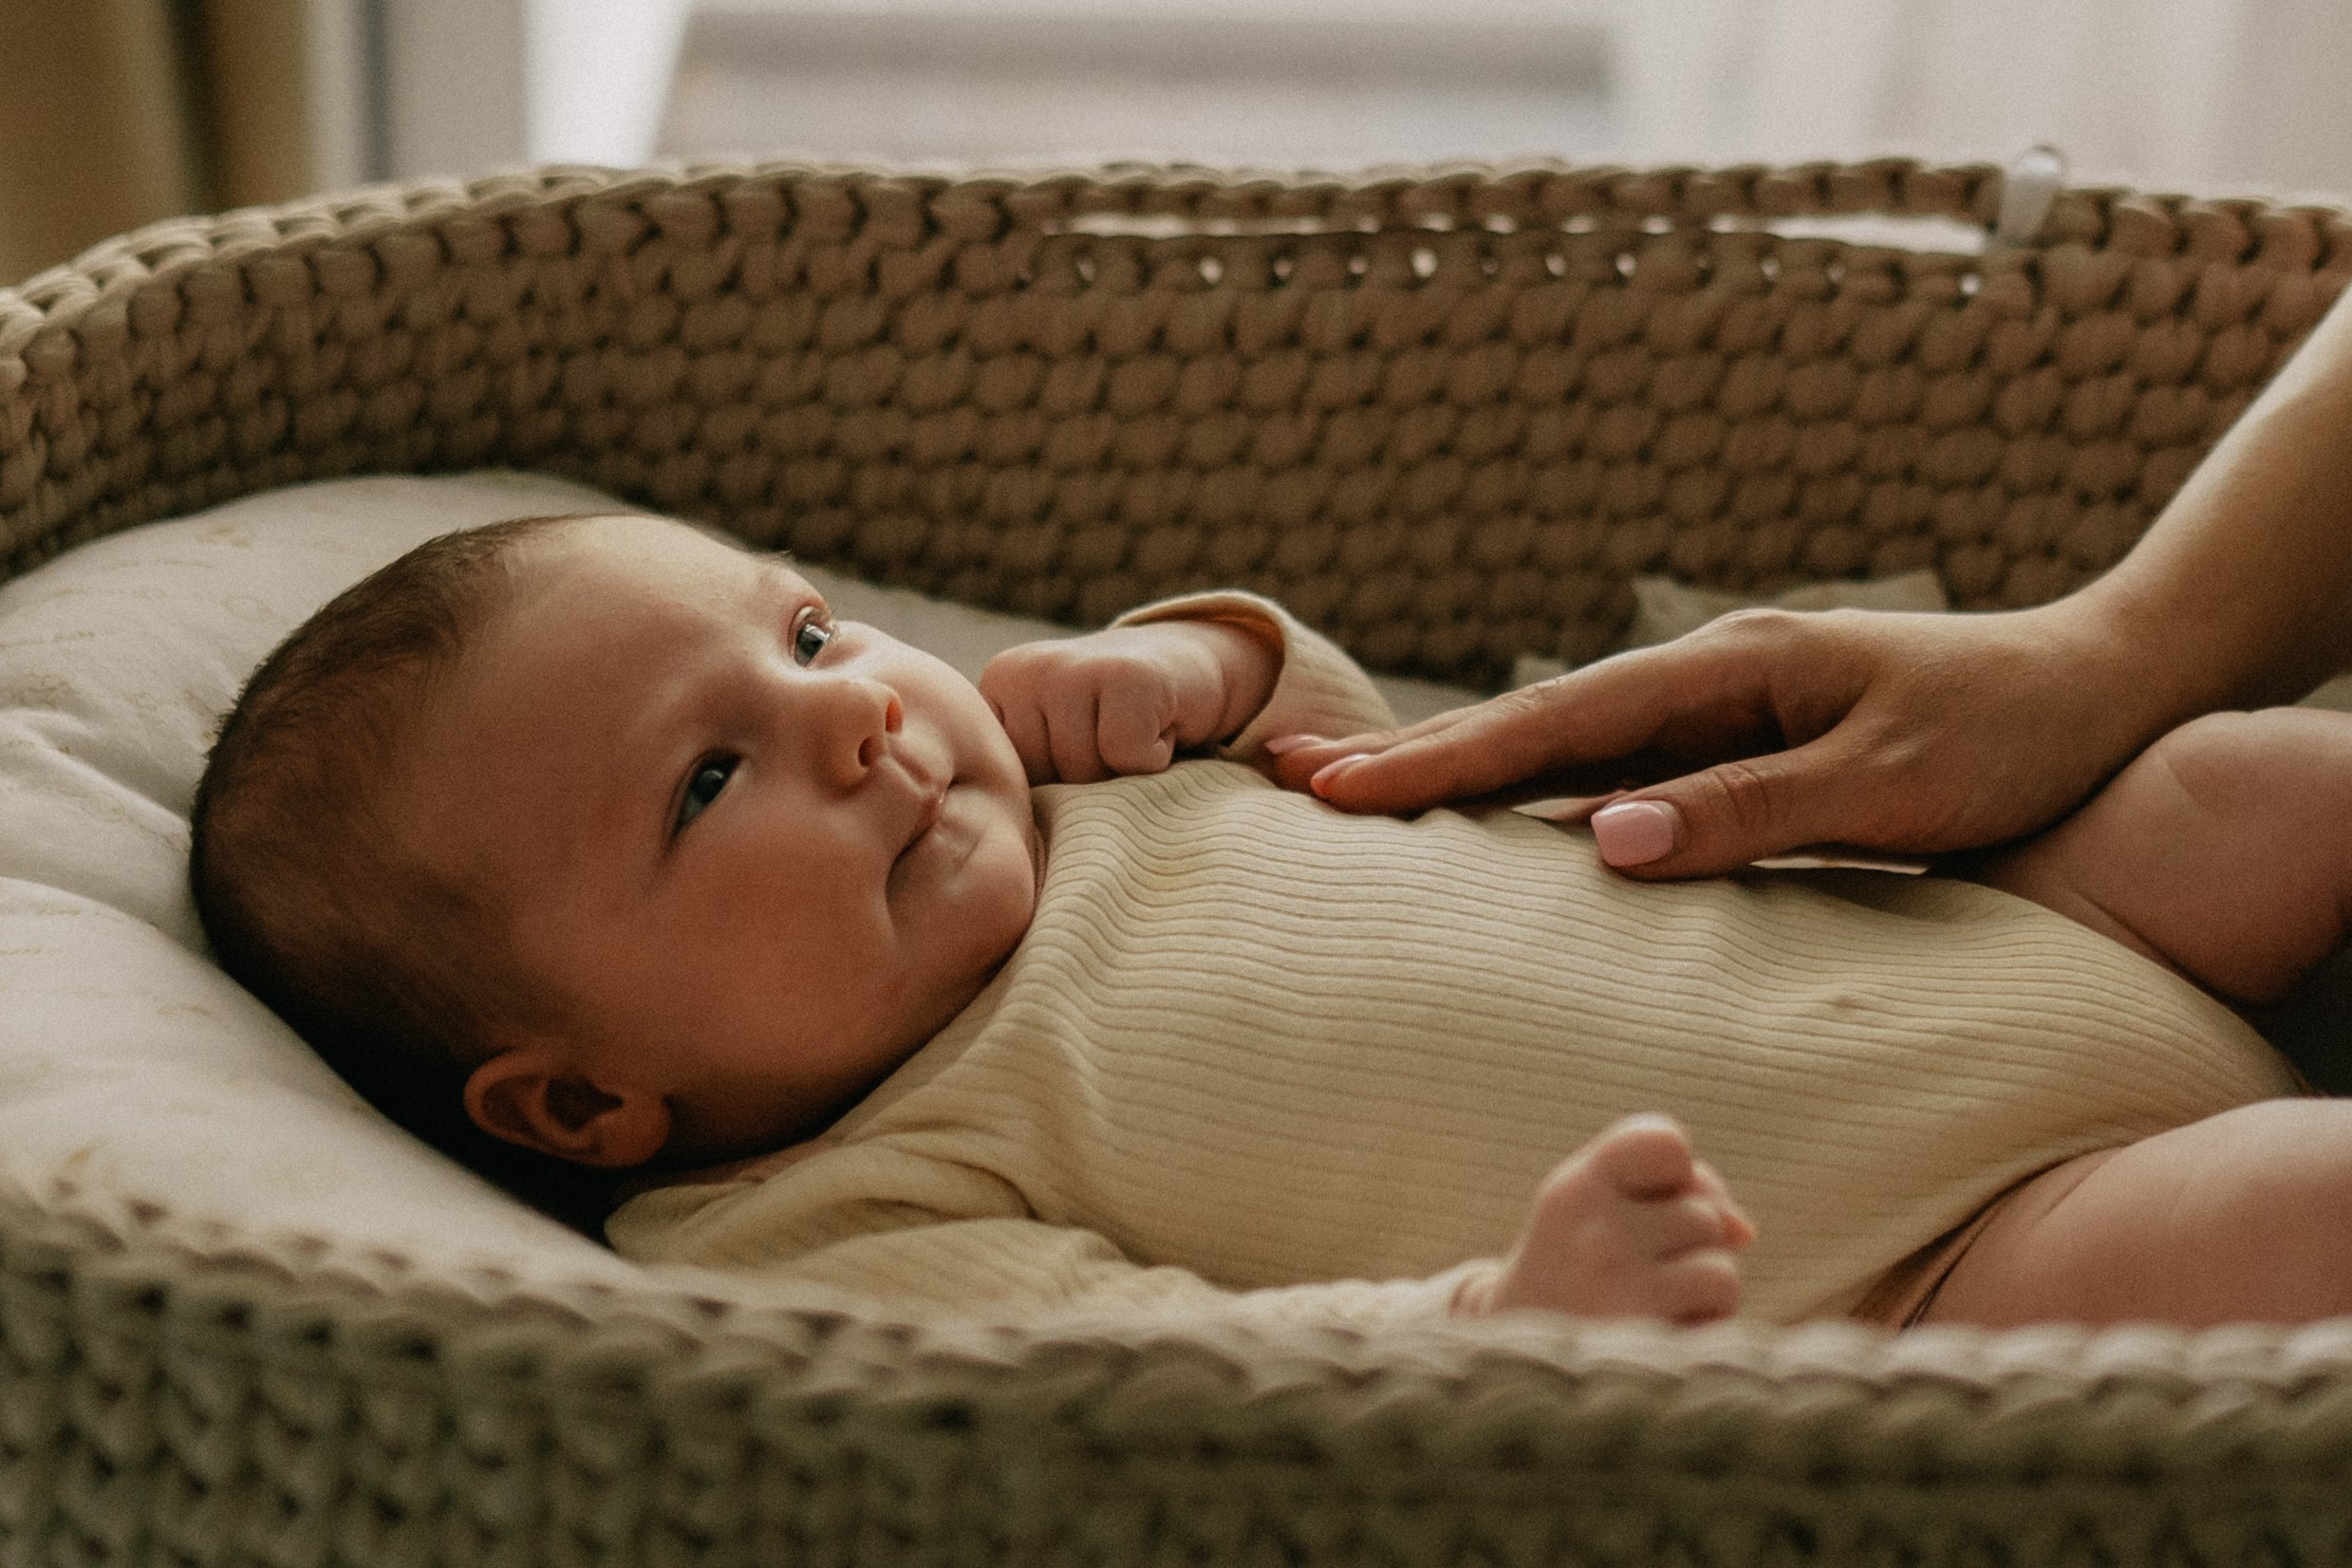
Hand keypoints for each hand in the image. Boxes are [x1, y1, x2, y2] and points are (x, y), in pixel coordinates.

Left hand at [980, 621, 1278, 783]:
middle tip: (1112, 746)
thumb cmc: (1118, 726)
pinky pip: (1127, 756)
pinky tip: (1158, 728)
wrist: (1190, 668)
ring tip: (1134, 737)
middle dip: (1084, 784)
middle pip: (1045, 780)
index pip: (1008, 783)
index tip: (1077, 758)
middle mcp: (1023, 672)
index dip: (1052, 790)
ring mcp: (1071, 667)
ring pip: (1084, 772)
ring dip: (1121, 773)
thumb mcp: (1054, 749)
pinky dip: (1153, 758)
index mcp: (996, 691)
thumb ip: (1025, 777)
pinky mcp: (1126, 674)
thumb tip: (1009, 841)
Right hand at [1266, 600, 2185, 878]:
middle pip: (1534, 724)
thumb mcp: (1889, 784)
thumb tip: (1601, 841)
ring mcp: (1718, 706)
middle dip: (1414, 756)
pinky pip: (1613, 770)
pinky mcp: (1740, 743)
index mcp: (1729, 671)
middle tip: (1294, 778)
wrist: (2099, 687)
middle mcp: (1706, 677)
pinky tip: (1495, 820)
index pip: (1557, 726)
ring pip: (1564, 746)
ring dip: (1462, 772)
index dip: (1446, 764)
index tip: (1342, 792)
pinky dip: (1536, 791)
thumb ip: (1748, 810)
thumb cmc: (2007, 738)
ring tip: (1358, 798)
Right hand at [1453, 1114, 1751, 1324]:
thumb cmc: (1575, 1282)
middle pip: (1702, 1210)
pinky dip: (1706, 1324)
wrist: (1515, 1377)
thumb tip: (1743, 1232)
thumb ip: (1672, 1197)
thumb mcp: (1596, 1218)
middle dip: (1687, 1245)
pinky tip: (1660, 1338)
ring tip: (1648, 1310)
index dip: (1678, 1173)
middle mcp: (1591, 1232)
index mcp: (1574, 1191)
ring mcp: (1619, 1286)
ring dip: (1701, 1290)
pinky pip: (1721, 1306)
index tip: (1647, 1205)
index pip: (1664, 1142)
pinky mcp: (1650, 1337)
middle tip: (1631, 1276)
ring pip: (1720, 1263)